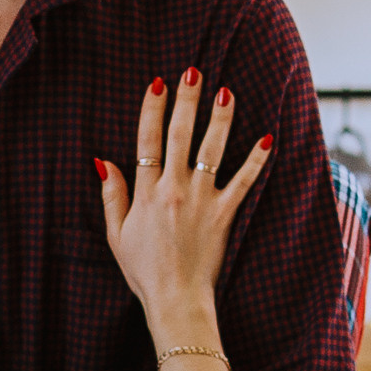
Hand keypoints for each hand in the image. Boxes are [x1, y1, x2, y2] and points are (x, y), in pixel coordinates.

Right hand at [95, 71, 270, 352]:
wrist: (176, 299)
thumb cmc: (144, 272)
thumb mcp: (117, 235)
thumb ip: (113, 195)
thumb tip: (103, 161)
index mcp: (146, 192)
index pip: (147, 140)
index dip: (152, 109)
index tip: (158, 83)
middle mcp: (173, 190)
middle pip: (179, 135)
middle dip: (186, 100)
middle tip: (193, 71)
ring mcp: (201, 200)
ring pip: (211, 150)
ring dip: (220, 118)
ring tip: (226, 91)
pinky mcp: (224, 214)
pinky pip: (243, 181)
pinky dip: (256, 160)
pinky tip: (267, 137)